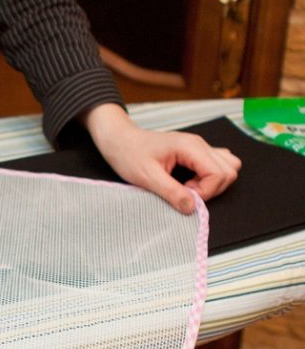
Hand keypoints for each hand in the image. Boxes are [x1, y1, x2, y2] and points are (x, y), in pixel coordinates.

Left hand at [80, 104, 240, 214]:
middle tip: (185, 193)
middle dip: (211, 189)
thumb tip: (192, 208)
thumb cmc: (129, 154)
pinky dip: (208, 177)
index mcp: (190, 147)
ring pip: (227, 167)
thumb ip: (171, 192)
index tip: (185, 197)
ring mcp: (199, 147)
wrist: (119, 140)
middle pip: (229, 171)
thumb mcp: (147, 177)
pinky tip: (188, 182)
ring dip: (212, 183)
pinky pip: (216, 164)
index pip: (220, 173)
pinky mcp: (194, 152)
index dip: (206, 191)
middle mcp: (199, 144)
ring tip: (187, 188)